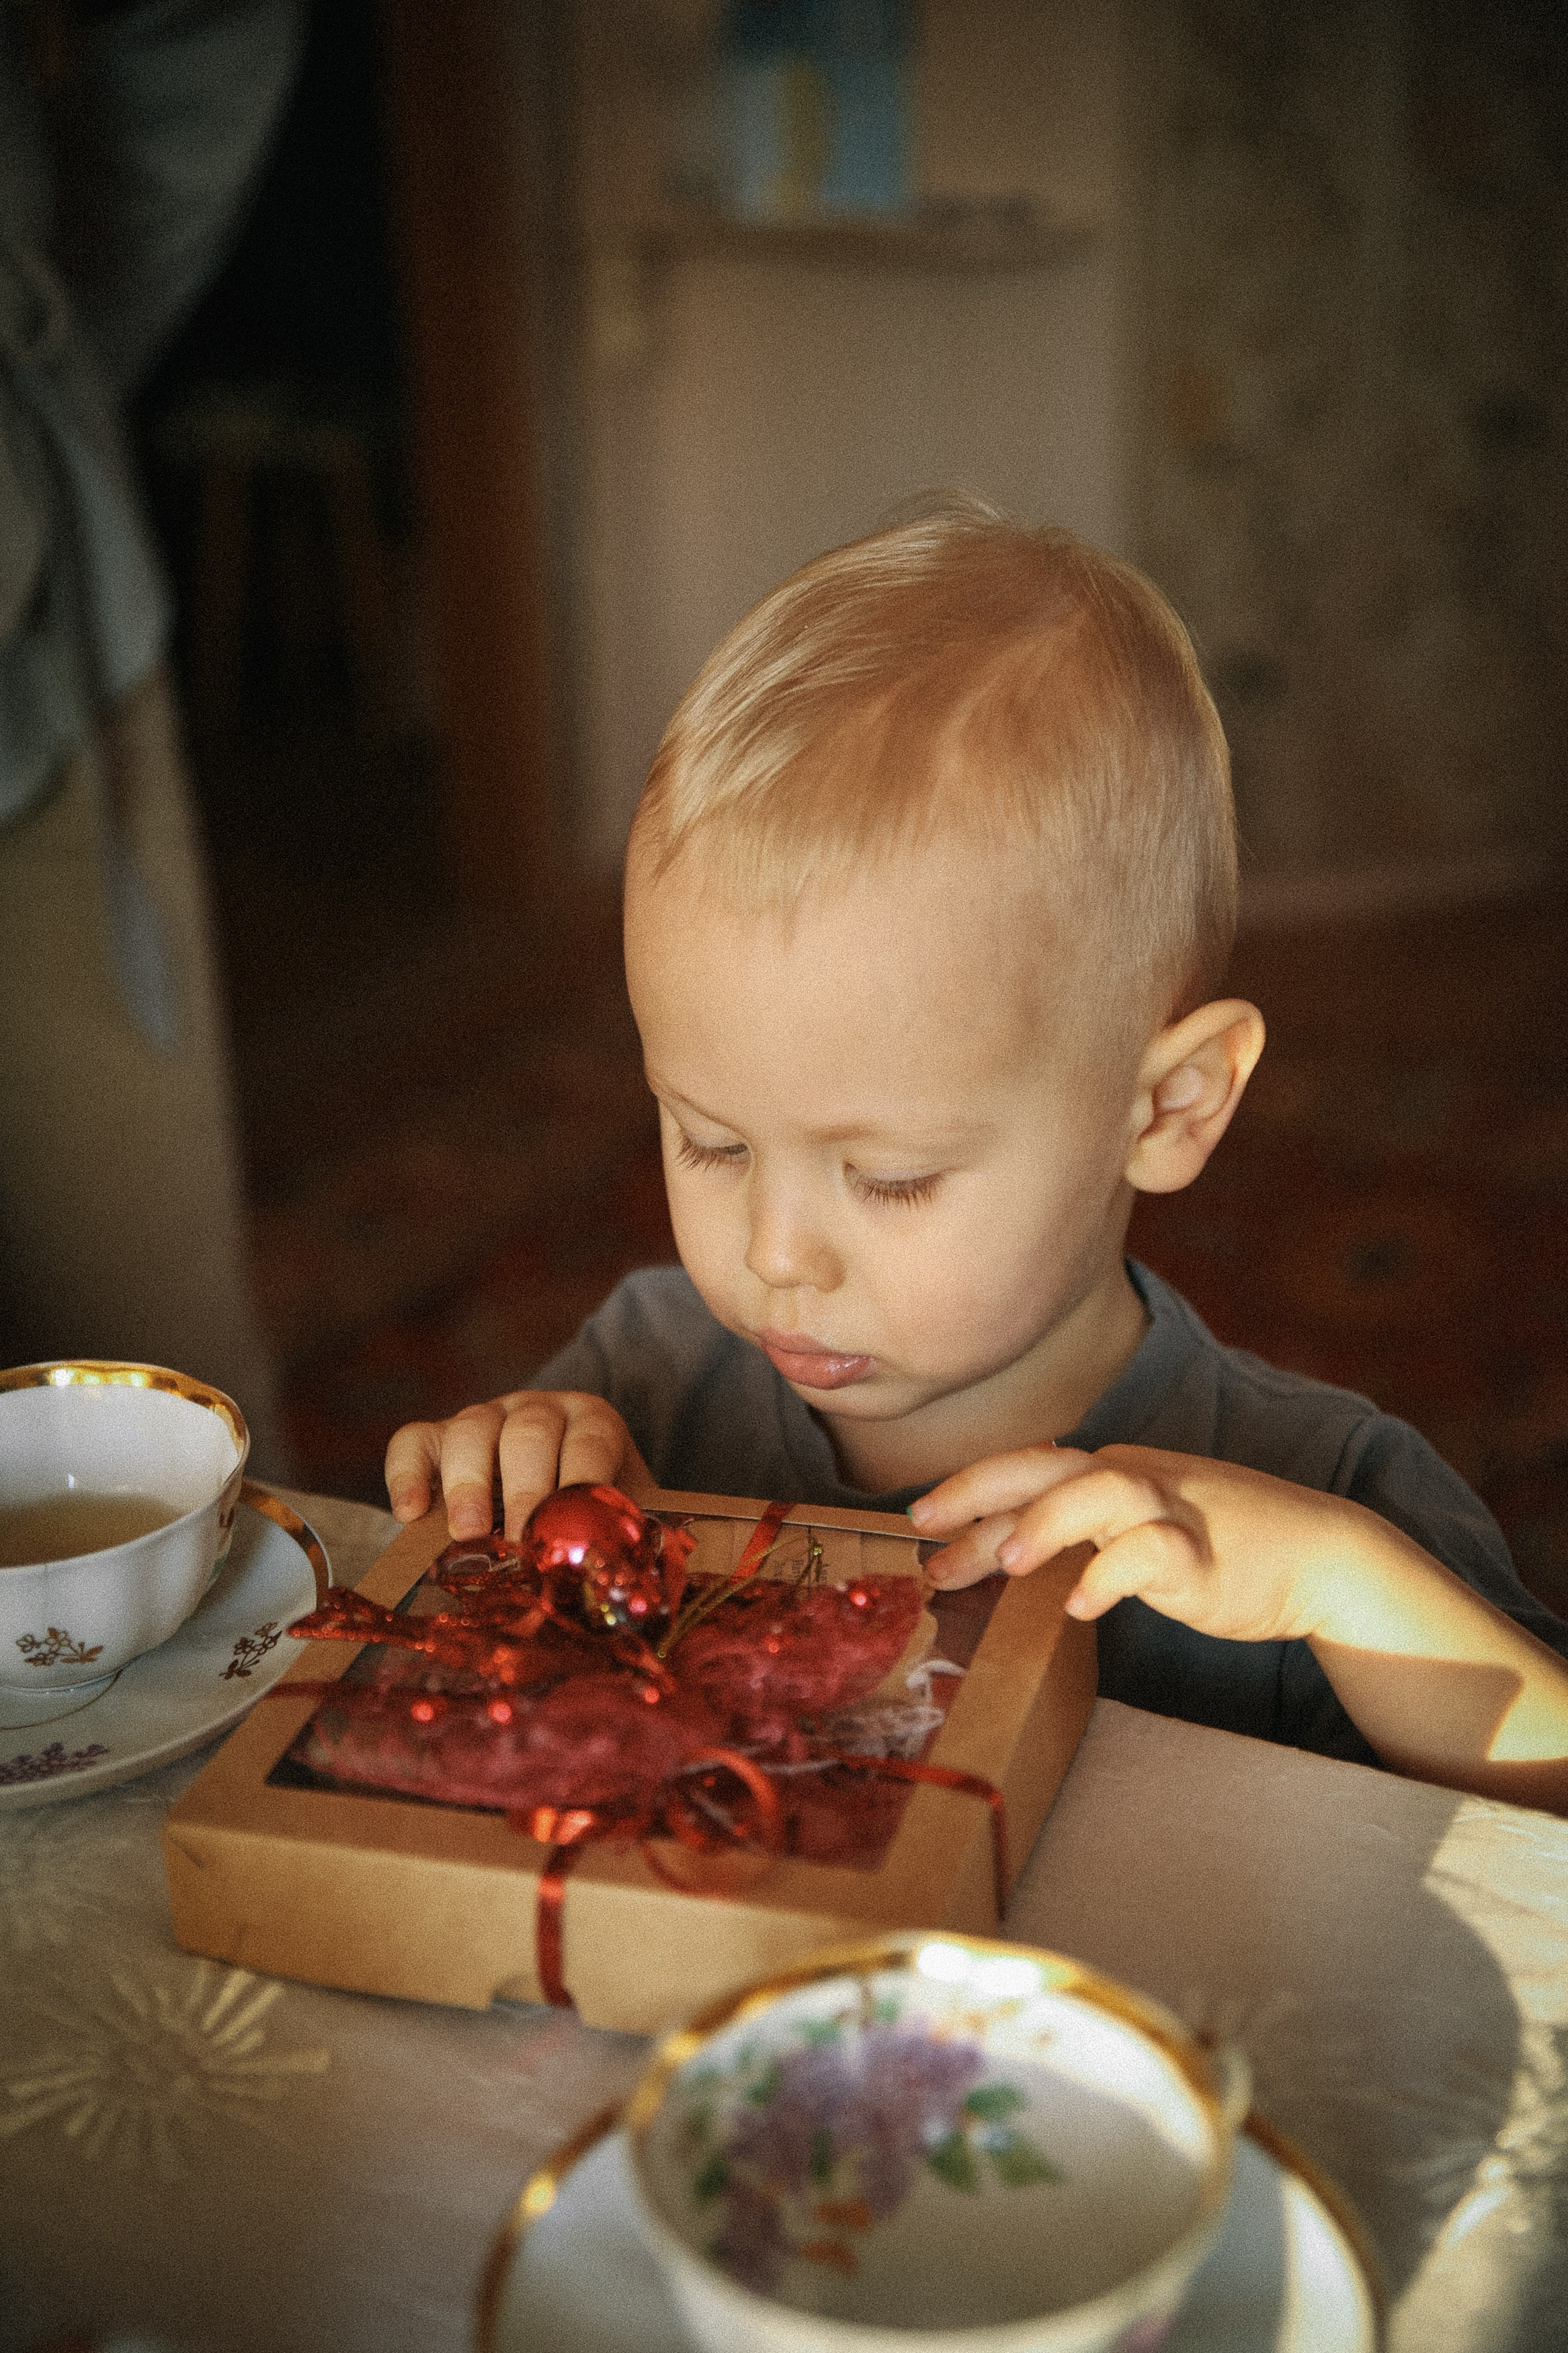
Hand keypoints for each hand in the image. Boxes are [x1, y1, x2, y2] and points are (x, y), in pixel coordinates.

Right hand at [384, 1391, 647, 1540]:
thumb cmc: (584, 1516)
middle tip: (520, 1539)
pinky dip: (406, 1472)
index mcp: (591, 1422)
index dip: (581, 1481)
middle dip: (524, 1490)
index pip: (590, 1440)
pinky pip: (414, 1440)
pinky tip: (409, 1513)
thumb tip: (609, 1581)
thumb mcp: (608, 1518)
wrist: (547, 1504)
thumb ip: (610, 1538)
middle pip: (529, 1433)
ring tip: (468, 1533)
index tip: (570, 1529)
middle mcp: (538, 1410)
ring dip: (468, 1484)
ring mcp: (486, 1417)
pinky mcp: (438, 1435)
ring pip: (471, 1430)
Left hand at [909, 1443, 1375, 1644]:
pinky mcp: (1206, 1554)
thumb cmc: (1216, 1544)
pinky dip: (1113, 1575)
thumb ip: (1076, 1533)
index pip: (1026, 1471)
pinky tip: (1083, 1608)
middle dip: (980, 1492)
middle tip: (926, 1527)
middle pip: (1047, 1468)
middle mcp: (1133, 1479)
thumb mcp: (1135, 1530)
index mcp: (1110, 1471)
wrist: (1317, 1553)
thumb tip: (996, 1551)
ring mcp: (1172, 1511)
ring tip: (1009, 1563)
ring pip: (1102, 1492)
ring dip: (1050, 1523)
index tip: (919, 1520)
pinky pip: (1154, 1553)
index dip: (970, 1490)